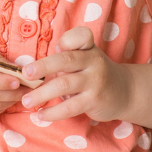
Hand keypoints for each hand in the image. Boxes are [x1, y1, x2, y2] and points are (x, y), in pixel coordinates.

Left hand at [18, 26, 133, 122]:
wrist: (125, 92)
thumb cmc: (93, 73)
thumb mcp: (85, 58)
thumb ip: (65, 57)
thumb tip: (35, 67)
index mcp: (88, 48)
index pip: (81, 36)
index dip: (69, 39)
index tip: (56, 46)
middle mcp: (93, 61)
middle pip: (66, 60)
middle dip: (43, 66)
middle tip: (26, 74)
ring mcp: (95, 81)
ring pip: (64, 85)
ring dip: (42, 94)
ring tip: (26, 101)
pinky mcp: (94, 100)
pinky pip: (70, 107)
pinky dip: (54, 112)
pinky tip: (41, 115)